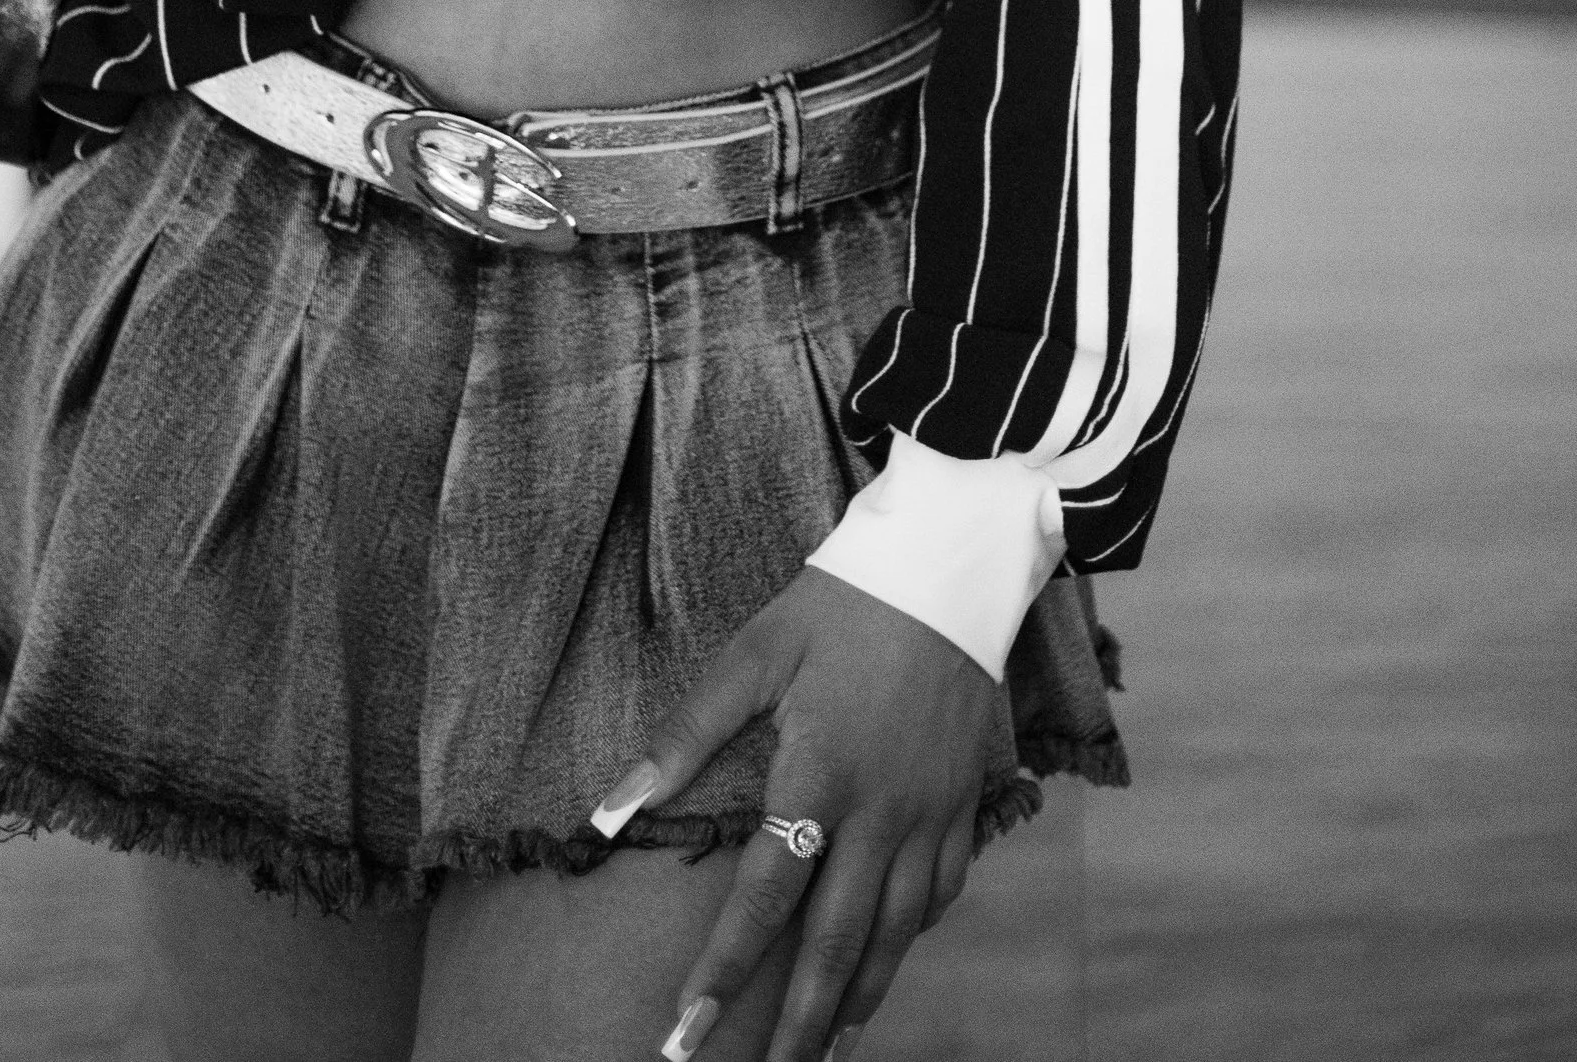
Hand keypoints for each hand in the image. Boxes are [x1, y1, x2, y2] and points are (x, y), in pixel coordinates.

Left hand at [601, 568, 994, 1060]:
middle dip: (797, 1025)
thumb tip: (611, 806)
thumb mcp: (756, 653)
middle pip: (836, 944)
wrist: (952, 563)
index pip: (765, 898)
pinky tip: (885, 960)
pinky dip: (909, 939)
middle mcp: (881, 810)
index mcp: (821, 774)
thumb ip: (685, 735)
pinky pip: (939, 894)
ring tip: (825, 1053)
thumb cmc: (842, 602)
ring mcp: (931, 812)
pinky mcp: (965, 802)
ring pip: (894, 934)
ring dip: (856, 1001)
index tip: (687, 1034)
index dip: (724, 971)